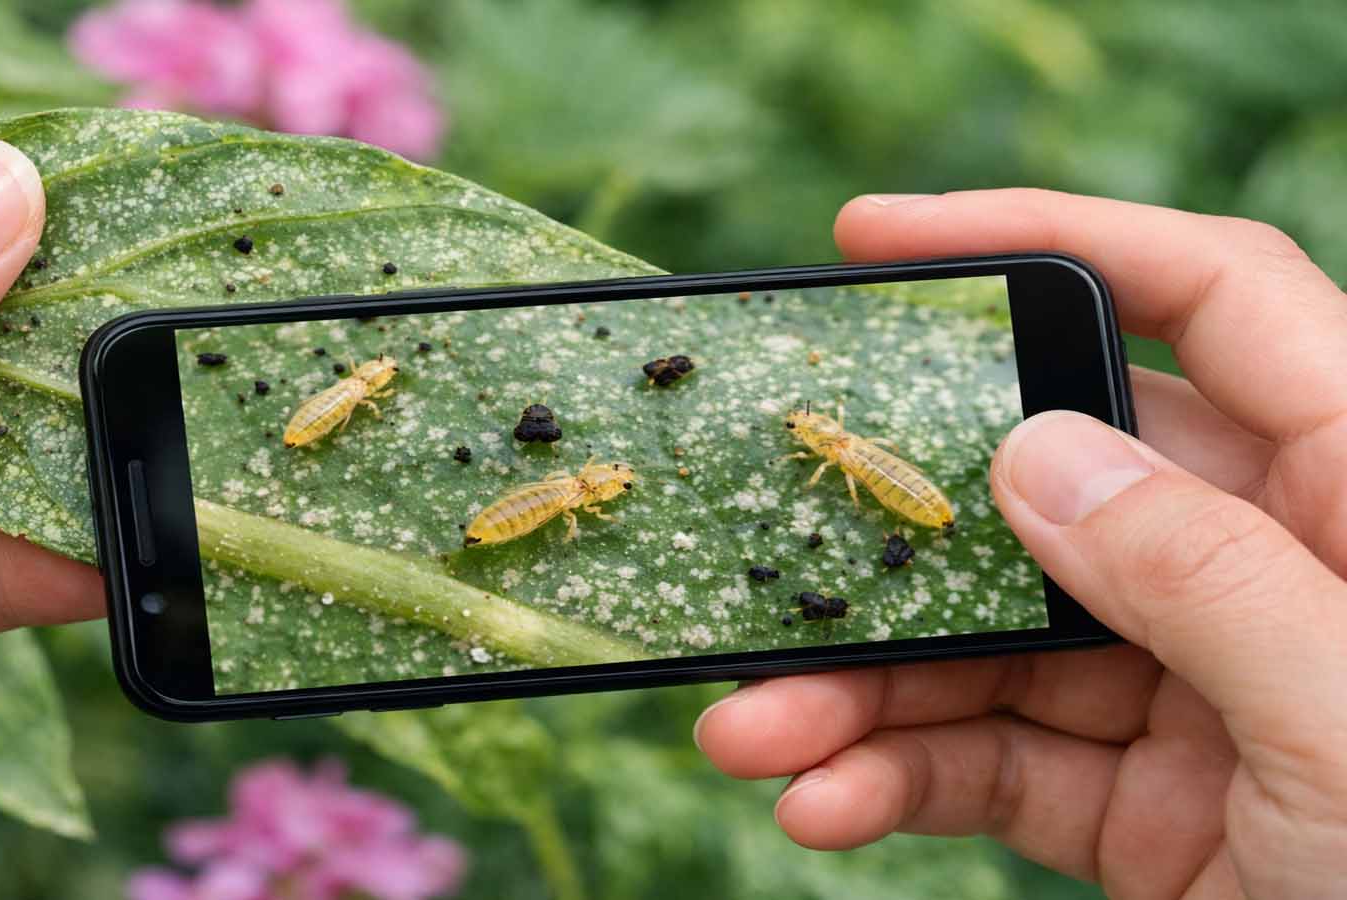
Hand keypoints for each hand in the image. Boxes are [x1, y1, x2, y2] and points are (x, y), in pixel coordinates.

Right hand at [694, 189, 1346, 898]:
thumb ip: (1203, 575)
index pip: (1209, 300)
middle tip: (765, 521)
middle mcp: (1264, 570)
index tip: (885, 238)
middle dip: (892, 523)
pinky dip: (896, 776)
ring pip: (993, 644)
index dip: (1052, 236)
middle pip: (1048, 488)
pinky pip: (995, 762)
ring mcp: (1191, 690)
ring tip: (751, 726)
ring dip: (859, 685)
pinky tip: (820, 795)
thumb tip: (1035, 452)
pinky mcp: (1139, 802)